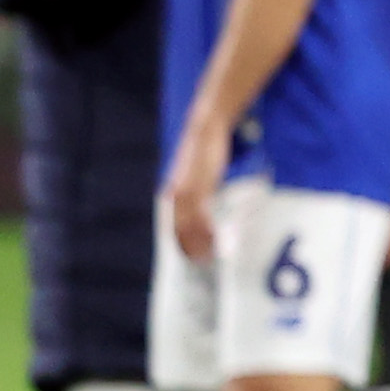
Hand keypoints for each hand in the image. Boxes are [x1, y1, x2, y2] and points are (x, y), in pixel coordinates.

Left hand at [164, 117, 226, 261]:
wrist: (204, 129)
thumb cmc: (205, 150)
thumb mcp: (199, 173)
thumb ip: (199, 189)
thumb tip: (206, 201)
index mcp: (175, 193)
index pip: (174, 225)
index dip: (182, 242)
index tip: (192, 257)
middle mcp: (176, 194)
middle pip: (179, 228)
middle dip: (189, 246)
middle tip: (201, 262)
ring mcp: (186, 190)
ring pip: (188, 224)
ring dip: (198, 242)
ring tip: (209, 256)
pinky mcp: (199, 185)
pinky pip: (200, 212)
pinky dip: (206, 228)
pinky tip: (214, 236)